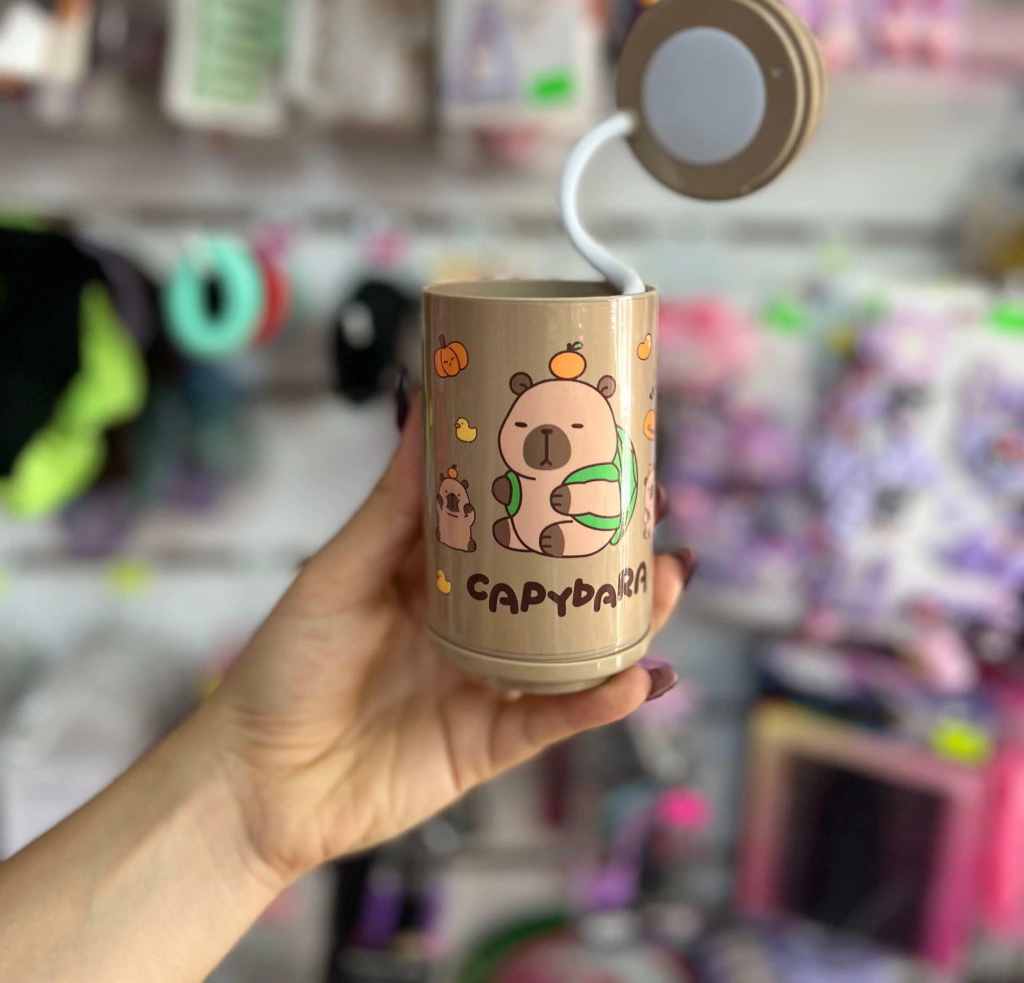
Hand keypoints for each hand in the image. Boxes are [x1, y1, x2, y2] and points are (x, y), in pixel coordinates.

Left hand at [205, 396, 687, 891]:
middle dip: (618, 549)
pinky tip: (640, 674)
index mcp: (440, 574)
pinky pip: (558, 718)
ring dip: (633, 618)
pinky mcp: (492, 744)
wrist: (254, 779)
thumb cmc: (285, 664)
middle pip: (563, 582)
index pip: (518, 523)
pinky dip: (600, 698)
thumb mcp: (341, 568)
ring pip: (578, 647)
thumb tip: (426, 404)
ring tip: (673, 578)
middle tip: (659, 510)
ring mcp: (488, 684)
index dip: (565, 489)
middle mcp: (475, 623)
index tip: (610, 448)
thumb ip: (395, 501)